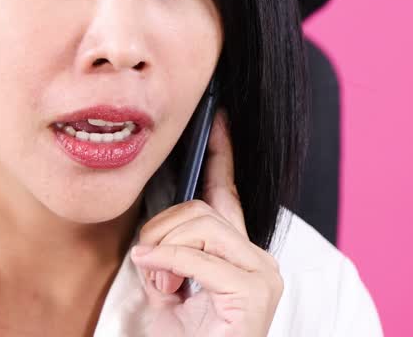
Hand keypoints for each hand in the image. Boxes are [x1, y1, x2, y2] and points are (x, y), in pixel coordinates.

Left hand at [130, 109, 283, 335]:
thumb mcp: (168, 293)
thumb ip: (166, 257)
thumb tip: (151, 240)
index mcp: (238, 257)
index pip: (228, 194)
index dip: (222, 154)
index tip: (218, 118)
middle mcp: (258, 261)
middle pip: (200, 210)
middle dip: (162, 231)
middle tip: (150, 269)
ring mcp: (261, 276)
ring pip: (199, 228)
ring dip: (164, 253)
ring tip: (161, 288)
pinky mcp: (254, 292)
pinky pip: (198, 259)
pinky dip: (169, 266)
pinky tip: (160, 283)